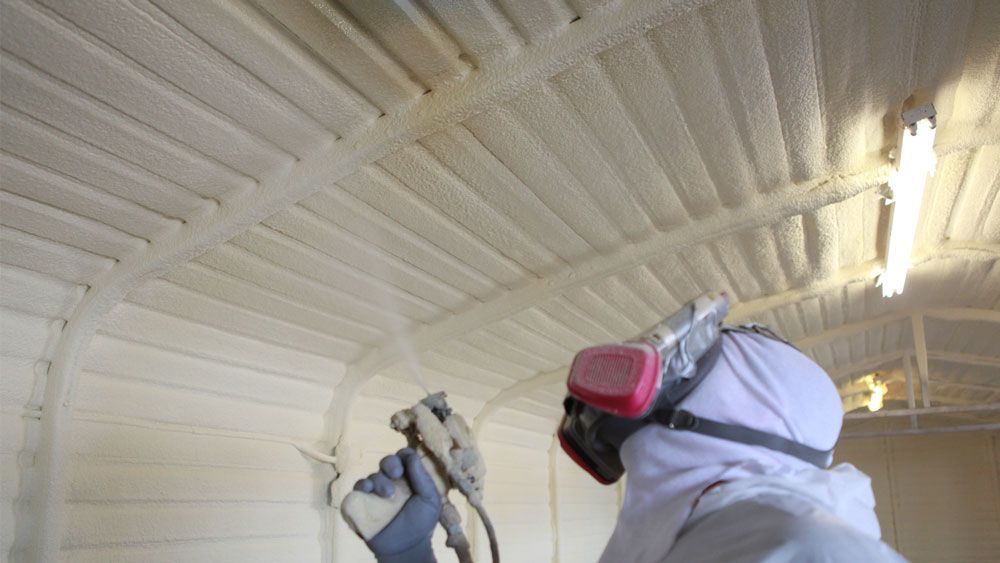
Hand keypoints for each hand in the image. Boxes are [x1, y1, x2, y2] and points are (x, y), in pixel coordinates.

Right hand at [353, 448, 440, 562]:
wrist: (406, 548)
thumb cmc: (421, 523)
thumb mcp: (430, 500)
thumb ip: (422, 478)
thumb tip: (411, 455)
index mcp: (409, 477)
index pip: (404, 457)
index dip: (404, 455)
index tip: (406, 462)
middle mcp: (392, 481)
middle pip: (387, 461)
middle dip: (390, 463)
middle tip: (396, 474)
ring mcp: (376, 492)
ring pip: (373, 475)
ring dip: (379, 480)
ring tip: (388, 495)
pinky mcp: (363, 502)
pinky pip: (358, 489)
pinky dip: (361, 486)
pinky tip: (367, 491)